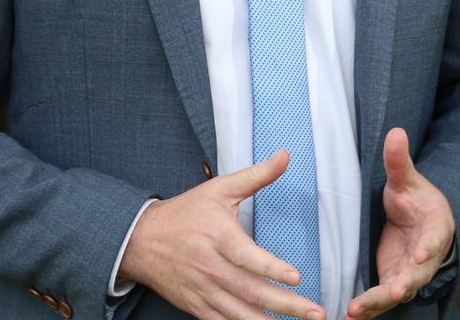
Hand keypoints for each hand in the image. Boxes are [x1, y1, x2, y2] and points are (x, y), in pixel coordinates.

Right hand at [120, 149, 325, 319]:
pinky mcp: (198, 307)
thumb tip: (285, 156)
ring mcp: (205, 291)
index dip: (270, 267)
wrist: (144, 240)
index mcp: (219, 236)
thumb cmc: (187, 212)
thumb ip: (256, 175)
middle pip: (251, 291)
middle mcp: (212, 267)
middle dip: (286, 305)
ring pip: (241, 314)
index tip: (296, 277)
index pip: (246, 256)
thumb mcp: (220, 188)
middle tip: (315, 313)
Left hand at [347, 129, 454, 317]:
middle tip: (395, 290)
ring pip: (395, 292)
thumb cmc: (416, 199)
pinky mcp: (390, 282)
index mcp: (436, 229)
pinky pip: (379, 299)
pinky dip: (366, 308)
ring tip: (357, 310)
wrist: (419, 222)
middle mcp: (425, 257)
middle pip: (416, 274)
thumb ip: (399, 161)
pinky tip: (347, 314)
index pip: (434, 239)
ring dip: (378, 302)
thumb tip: (395, 130)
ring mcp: (408, 273)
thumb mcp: (407, 180)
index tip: (420, 253)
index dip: (428, 247)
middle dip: (405, 283)